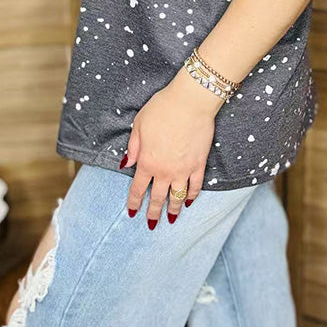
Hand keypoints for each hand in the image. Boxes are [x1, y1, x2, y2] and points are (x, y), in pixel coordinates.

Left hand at [121, 66, 224, 226]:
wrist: (190, 103)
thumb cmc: (162, 109)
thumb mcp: (139, 125)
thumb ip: (133, 147)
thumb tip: (127, 164)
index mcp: (147, 162)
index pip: (137, 188)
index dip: (134, 202)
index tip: (132, 212)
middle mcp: (165, 170)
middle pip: (157, 197)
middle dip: (153, 212)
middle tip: (151, 224)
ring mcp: (184, 169)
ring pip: (178, 196)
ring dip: (174, 209)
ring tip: (172, 219)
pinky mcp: (199, 164)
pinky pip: (196, 185)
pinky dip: (192, 195)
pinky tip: (190, 201)